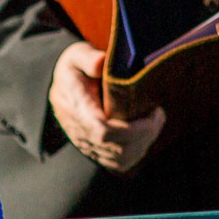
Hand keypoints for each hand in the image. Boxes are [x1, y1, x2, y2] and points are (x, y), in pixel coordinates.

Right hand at [48, 42, 166, 172]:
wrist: (61, 85)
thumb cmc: (73, 69)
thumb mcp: (76, 55)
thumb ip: (87, 58)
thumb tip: (101, 64)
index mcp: (77, 108)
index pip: (104, 132)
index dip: (132, 130)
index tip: (151, 113)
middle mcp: (80, 132)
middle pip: (117, 149)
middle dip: (145, 135)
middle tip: (158, 115)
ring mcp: (86, 144)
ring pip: (120, 159)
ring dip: (143, 144)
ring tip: (153, 123)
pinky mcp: (94, 151)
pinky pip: (118, 164)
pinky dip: (136, 154)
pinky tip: (144, 137)